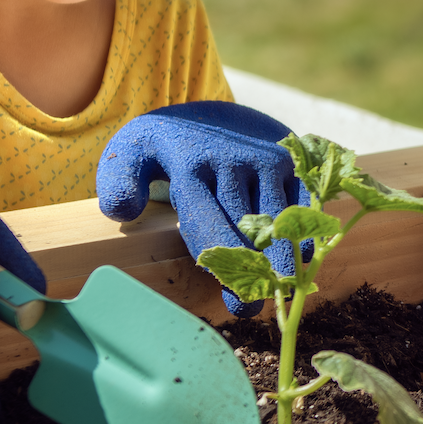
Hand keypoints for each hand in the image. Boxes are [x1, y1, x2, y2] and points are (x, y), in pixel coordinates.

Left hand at [95, 102, 306, 315]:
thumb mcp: (131, 153)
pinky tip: (302, 262)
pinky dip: (304, 231)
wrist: (211, 114)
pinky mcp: (288, 160)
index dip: (220, 265)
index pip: (207, 222)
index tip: (230, 299)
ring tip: (284, 293)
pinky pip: (301, 202)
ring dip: (284, 258)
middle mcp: (231, 160)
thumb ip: (118, 183)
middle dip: (251, 272)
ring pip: (278, 218)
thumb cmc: (167, 149)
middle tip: (252, 309)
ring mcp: (263, 158)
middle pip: (246, 227)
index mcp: (190, 165)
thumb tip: (123, 211)